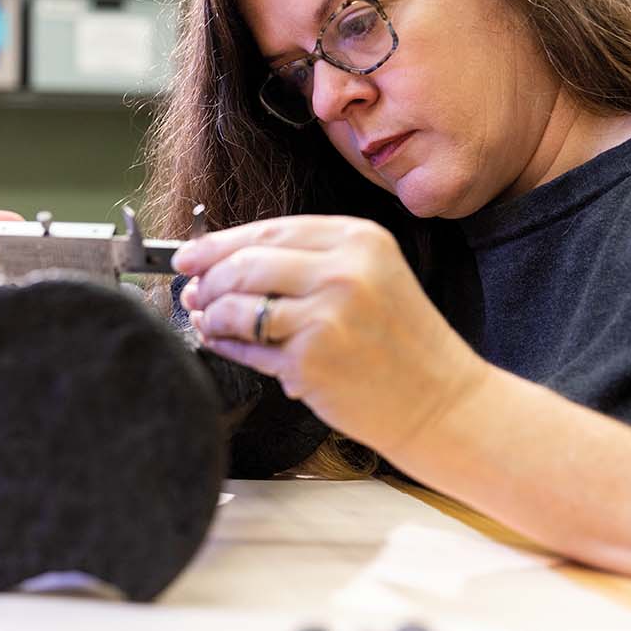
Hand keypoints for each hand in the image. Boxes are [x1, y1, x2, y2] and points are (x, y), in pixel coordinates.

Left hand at [171, 215, 486, 453]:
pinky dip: (226, 345)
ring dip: (212, 314)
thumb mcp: (370, 276)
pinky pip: (247, 347)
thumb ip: (307, 261)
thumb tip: (223, 261)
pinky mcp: (311, 359)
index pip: (269, 229)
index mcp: (358, 239)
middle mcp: (343, 270)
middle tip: (194, 292)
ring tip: (208, 319)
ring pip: (238, 306)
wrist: (440, 400)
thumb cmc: (400, 342)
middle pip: (245, 263)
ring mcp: (326, 315)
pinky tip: (223, 343)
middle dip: (207, 279)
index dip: (219, 243)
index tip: (190, 254)